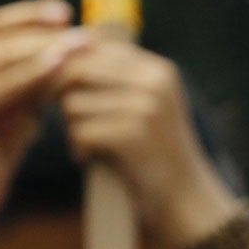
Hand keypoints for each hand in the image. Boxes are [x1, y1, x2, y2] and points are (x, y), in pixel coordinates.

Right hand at [0, 1, 83, 212]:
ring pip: (2, 59)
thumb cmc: (0, 148)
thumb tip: (71, 41)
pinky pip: (2, 86)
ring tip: (79, 45)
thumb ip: (34, 73)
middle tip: (82, 31)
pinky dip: (33, 74)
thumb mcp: (20, 101)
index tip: (67, 13)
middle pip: (0, 39)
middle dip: (43, 33)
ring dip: (44, 49)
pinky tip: (60, 68)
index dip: (30, 17)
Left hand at [53, 41, 237, 241]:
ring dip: (72, 128)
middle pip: (77, 71)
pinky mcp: (133, 137)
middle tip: (69, 120)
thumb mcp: (146, 105)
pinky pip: (79, 132)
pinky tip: (91, 160)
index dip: (68, 69)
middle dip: (62, 95)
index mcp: (159, 70)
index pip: (94, 47)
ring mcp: (146, 109)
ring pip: (73, 104)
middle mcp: (155, 83)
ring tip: (89, 145)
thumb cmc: (156, 154)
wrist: (187, 201)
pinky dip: (79, 150)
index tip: (64, 94)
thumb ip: (115, 77)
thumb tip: (61, 49)